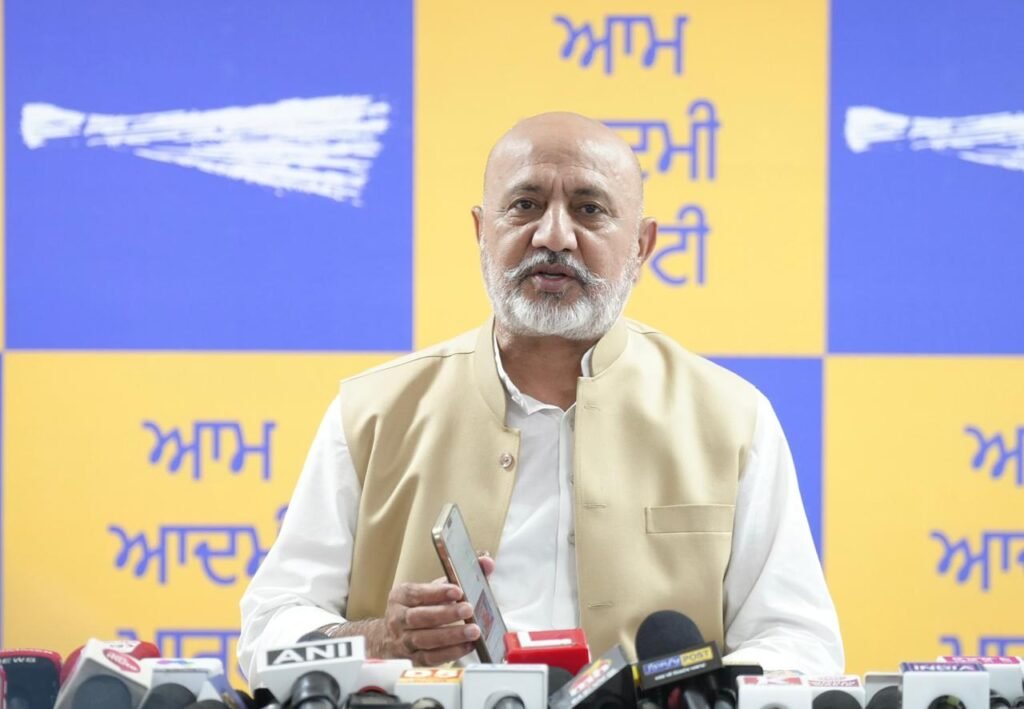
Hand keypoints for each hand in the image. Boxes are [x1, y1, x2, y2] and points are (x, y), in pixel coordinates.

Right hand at [377, 554, 495, 665]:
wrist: (397, 634)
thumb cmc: (423, 605)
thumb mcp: (436, 587)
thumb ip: (461, 574)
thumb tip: (486, 562)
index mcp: (401, 596)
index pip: (416, 593)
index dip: (436, 592)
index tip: (457, 591)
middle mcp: (398, 618)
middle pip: (419, 618)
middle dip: (445, 614)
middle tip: (468, 610)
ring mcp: (404, 641)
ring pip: (425, 640)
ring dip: (451, 636)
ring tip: (473, 631)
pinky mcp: (414, 659)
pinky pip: (431, 658)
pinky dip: (451, 653)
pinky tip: (468, 646)